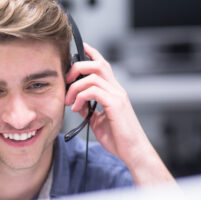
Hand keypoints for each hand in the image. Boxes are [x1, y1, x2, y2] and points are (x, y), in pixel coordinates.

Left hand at [65, 44, 174, 184]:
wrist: (133, 152)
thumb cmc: (118, 138)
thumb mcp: (97, 121)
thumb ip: (88, 109)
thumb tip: (76, 102)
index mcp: (113, 91)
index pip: (103, 64)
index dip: (91, 52)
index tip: (79, 47)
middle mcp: (117, 89)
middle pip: (98, 64)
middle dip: (78, 67)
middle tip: (67, 80)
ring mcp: (117, 95)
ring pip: (93, 76)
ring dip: (75, 86)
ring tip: (69, 101)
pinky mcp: (116, 104)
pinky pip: (94, 91)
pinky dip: (81, 97)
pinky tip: (76, 108)